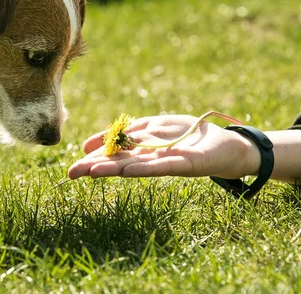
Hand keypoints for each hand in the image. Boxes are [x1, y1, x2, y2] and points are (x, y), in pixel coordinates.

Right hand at [68, 114, 259, 178]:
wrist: (228, 146)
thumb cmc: (191, 135)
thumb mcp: (156, 127)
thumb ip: (129, 132)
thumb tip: (96, 142)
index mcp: (144, 148)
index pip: (113, 153)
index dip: (94, 157)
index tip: (73, 164)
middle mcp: (153, 157)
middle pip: (120, 161)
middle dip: (96, 166)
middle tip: (71, 174)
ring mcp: (168, 161)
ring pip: (136, 165)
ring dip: (114, 169)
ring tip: (91, 172)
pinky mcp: (187, 164)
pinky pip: (163, 166)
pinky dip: (144, 168)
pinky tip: (128, 170)